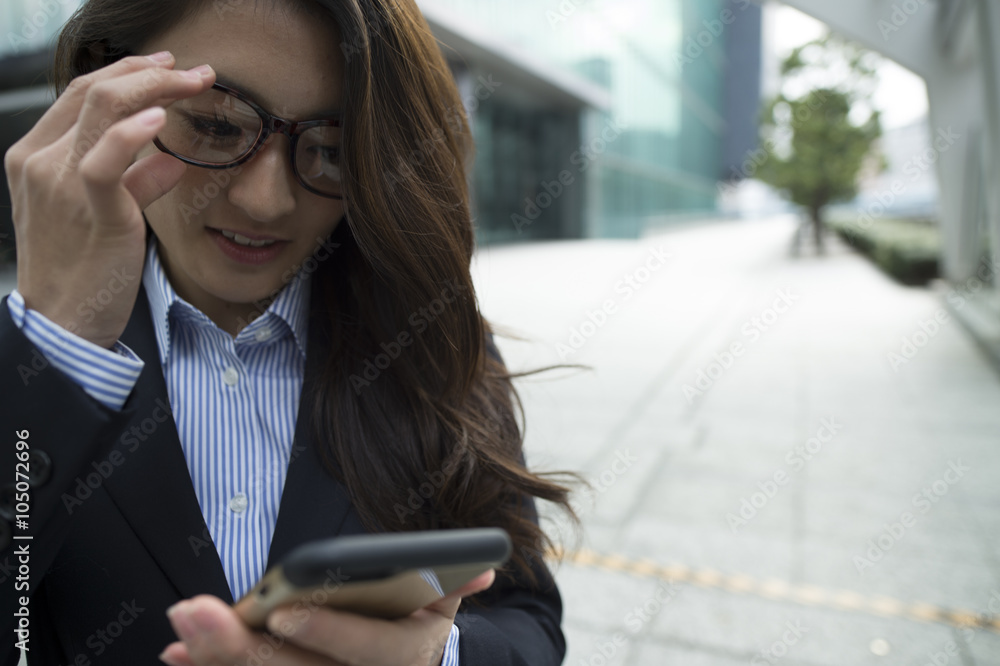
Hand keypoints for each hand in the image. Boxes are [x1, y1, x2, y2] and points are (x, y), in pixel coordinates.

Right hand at [3, 52, 214, 348]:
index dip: (128, 73)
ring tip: (193, 82)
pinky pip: (105, 159)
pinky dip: (133, 132)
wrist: (64, 322)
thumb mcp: (104, 214)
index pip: (81, 95)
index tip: (167, 69)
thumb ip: (134, 182)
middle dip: (148, 71)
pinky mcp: (90, 210)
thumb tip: (169, 160)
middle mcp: (39, 162)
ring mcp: (59, 183)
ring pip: (100, 108)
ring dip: (155, 86)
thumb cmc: (83, 269)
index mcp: (35, 157)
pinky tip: (162, 119)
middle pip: (92, 90)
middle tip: (194, 71)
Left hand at [159, 569, 495, 665]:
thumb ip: (456, 580)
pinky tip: (180, 652)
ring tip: (181, 629)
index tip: (282, 611)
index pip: (373, 651)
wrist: (408, 663)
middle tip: (193, 613)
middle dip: (240, 649)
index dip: (330, 633)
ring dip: (217, 661)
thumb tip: (481, 569)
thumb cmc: (415, 619)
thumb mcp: (442, 598)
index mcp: (409, 655)